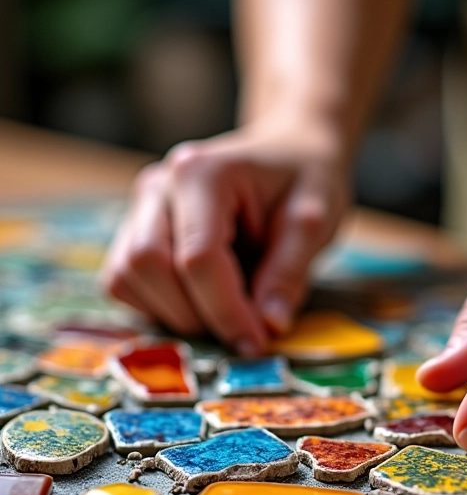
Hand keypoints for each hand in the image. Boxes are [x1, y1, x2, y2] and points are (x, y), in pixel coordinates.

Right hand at [102, 122, 348, 354]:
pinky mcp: (136, 228)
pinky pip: (124, 280)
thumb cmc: (305, 179)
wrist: (289, 151)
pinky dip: (158, 305)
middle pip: (147, 266)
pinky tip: (203, 302)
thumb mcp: (314, 219)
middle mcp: (159, 185)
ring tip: (227, 312)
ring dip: (173, 313)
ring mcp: (141, 206)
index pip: (198, 258)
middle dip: (195, 314)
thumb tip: (268, 326)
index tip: (257, 343)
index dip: (226, 311)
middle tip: (244, 330)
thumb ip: (290, 271)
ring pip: (126, 276)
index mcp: (202, 172)